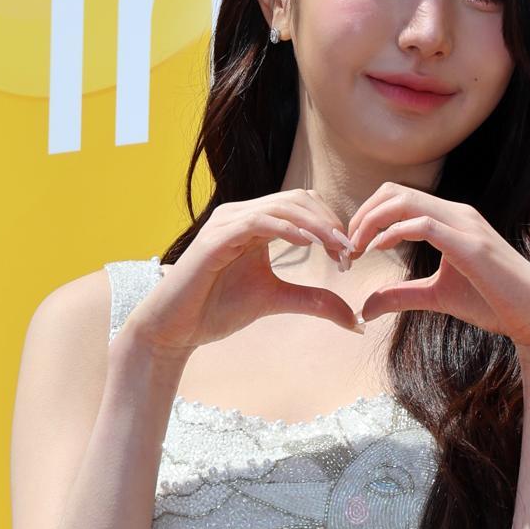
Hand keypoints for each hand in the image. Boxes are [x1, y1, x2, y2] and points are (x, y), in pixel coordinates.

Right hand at [120, 189, 361, 359]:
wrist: (175, 329)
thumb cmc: (218, 309)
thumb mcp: (276, 301)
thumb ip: (314, 301)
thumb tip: (354, 321)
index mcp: (256, 223)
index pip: (303, 205)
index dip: (331, 223)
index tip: (350, 253)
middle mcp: (241, 214)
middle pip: (298, 199)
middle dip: (329, 222)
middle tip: (348, 251)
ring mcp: (227, 222)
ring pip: (282, 206)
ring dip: (315, 225)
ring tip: (336, 248)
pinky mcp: (216, 237)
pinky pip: (257, 221)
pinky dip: (287, 229)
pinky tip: (308, 244)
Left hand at [346, 182, 529, 351]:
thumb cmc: (493, 303)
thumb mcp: (437, 297)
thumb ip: (402, 296)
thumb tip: (365, 307)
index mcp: (451, 218)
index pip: (398, 197)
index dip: (367, 216)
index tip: (351, 248)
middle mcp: (458, 213)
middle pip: (395, 192)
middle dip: (362, 215)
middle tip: (346, 248)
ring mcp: (466, 225)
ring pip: (406, 201)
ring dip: (371, 222)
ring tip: (356, 249)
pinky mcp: (471, 246)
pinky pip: (424, 225)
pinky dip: (394, 233)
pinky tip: (378, 251)